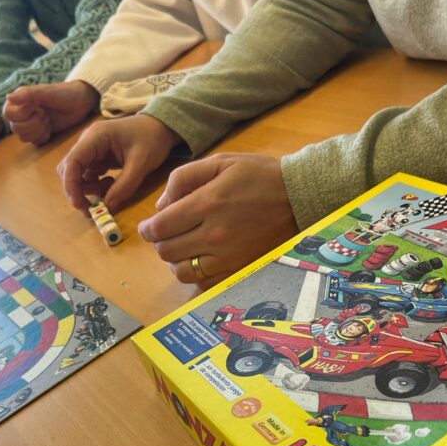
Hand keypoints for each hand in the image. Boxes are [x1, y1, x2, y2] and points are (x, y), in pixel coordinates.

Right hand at [4, 81, 99, 144]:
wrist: (80, 102)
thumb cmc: (62, 93)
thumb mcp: (44, 91)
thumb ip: (26, 94)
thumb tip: (8, 97)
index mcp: (19, 101)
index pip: (7, 114)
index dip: (21, 113)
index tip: (36, 106)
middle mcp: (22, 114)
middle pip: (15, 128)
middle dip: (33, 123)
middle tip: (45, 114)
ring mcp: (31, 125)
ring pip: (24, 137)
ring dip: (38, 129)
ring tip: (48, 119)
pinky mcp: (40, 134)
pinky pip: (34, 142)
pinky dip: (43, 136)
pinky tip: (51, 127)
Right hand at [58, 115, 180, 211]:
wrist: (161, 127)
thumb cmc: (152, 139)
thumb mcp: (142, 163)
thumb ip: (125, 185)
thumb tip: (107, 206)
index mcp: (96, 136)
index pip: (73, 161)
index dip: (71, 184)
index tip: (79, 204)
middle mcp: (89, 142)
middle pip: (70, 169)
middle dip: (78, 191)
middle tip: (93, 208)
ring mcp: (92, 150)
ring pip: (78, 175)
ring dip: (89, 190)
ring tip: (110, 193)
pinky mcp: (98, 158)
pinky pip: (89, 176)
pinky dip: (96, 187)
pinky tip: (112, 186)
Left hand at [138, 153, 298, 286]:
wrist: (299, 197)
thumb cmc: (259, 176)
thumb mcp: (221, 162)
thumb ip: (184, 178)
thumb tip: (161, 205)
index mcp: (207, 204)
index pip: (160, 227)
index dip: (147, 229)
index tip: (148, 227)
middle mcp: (215, 234)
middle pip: (166, 251)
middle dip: (159, 242)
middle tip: (166, 234)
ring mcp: (228, 256)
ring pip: (181, 271)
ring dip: (175, 260)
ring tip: (182, 248)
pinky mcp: (239, 269)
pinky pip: (204, 282)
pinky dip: (195, 274)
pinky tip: (200, 259)